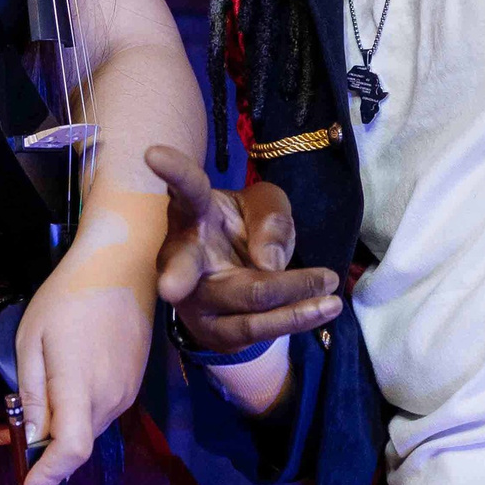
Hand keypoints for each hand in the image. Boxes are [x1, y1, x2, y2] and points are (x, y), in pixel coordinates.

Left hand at [13, 255, 152, 484]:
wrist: (122, 267)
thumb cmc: (68, 298)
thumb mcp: (32, 341)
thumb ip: (33, 394)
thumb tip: (32, 439)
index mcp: (81, 386)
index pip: (70, 450)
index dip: (48, 478)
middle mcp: (110, 398)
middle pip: (75, 448)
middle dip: (41, 465)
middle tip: (8, 470)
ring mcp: (124, 393)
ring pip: (84, 432)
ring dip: (53, 437)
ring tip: (13, 423)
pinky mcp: (131, 385)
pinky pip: (96, 414)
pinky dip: (71, 418)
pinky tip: (49, 402)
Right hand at [145, 143, 340, 354]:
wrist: (239, 276)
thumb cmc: (246, 228)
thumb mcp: (265, 207)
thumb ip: (271, 220)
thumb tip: (268, 264)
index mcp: (192, 212)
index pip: (186, 189)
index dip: (173, 171)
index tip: (153, 152)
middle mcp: (181, 256)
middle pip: (186, 264)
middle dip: (178, 276)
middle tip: (170, 289)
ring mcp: (192, 300)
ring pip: (244, 299)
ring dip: (294, 293)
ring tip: (331, 285)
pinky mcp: (214, 332)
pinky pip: (257, 329)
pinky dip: (295, 319)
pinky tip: (325, 307)